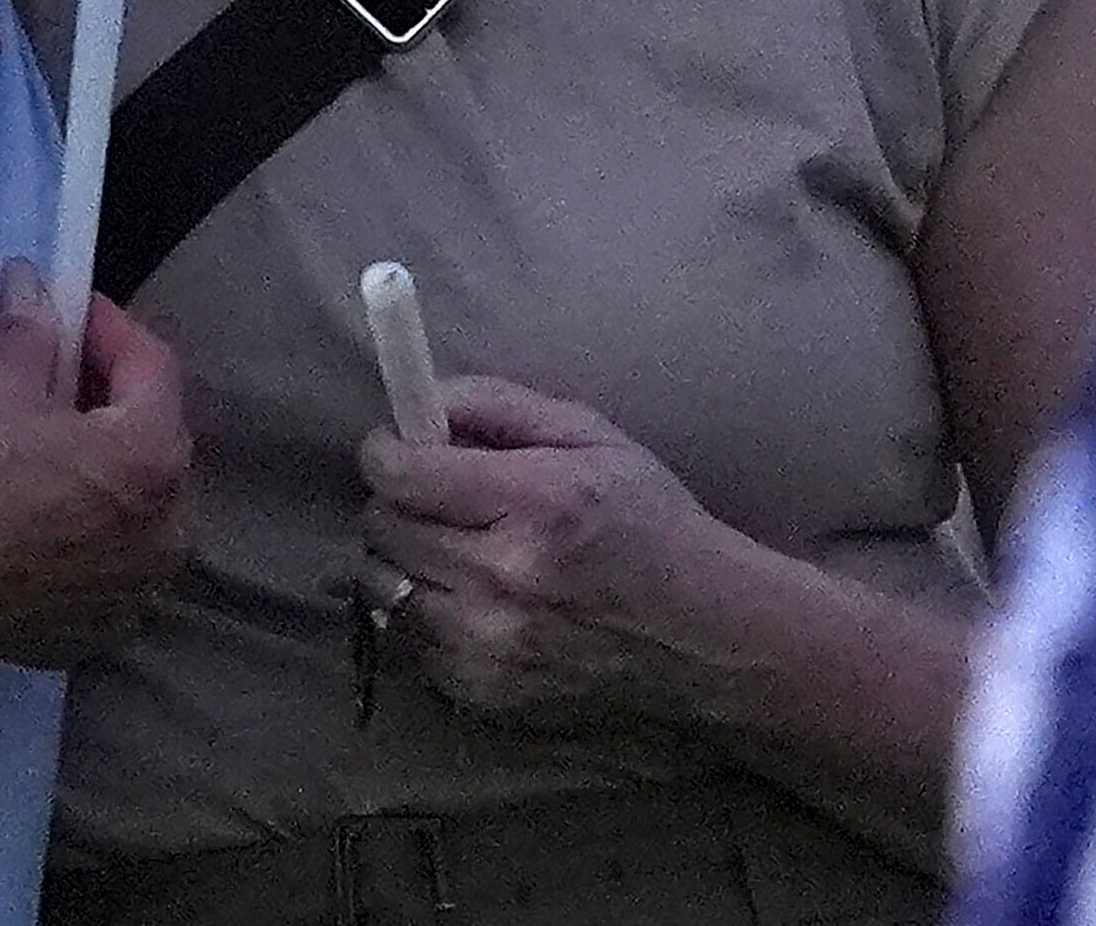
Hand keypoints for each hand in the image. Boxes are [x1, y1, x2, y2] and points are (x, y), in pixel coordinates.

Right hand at [0, 269, 193, 666]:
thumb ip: (30, 331)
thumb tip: (31, 284)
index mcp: (151, 463)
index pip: (155, 371)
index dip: (112, 329)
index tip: (72, 308)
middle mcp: (164, 534)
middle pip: (157, 443)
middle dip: (116, 402)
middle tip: (65, 372)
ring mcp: (131, 591)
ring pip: (141, 512)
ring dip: (110, 472)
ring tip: (56, 444)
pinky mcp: (93, 629)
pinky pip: (109, 567)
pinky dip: (90, 535)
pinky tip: (44, 514)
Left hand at [357, 376, 742, 724]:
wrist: (714, 642)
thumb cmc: (653, 526)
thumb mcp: (591, 437)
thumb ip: (497, 406)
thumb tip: (419, 401)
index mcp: (533, 502)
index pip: (401, 474)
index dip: (389, 450)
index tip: (401, 448)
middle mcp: (502, 579)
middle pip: (381, 527)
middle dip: (398, 502)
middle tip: (434, 500)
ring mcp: (489, 646)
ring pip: (382, 586)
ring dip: (403, 560)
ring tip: (448, 551)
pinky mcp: (483, 694)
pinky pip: (407, 642)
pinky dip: (423, 615)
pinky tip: (469, 602)